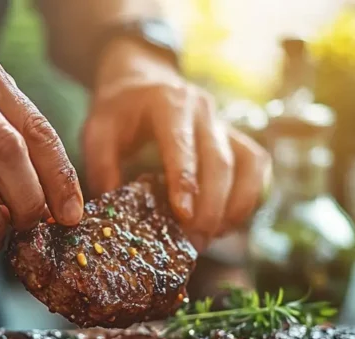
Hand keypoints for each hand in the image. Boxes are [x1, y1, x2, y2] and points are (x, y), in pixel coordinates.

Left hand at [82, 39, 270, 250]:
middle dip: (211, 206)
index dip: (185, 181)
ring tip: (211, 237)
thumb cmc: (120, 110)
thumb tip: (112, 212)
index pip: (182, 144)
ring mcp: (225, 124)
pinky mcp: (238, 139)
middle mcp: (204, 111)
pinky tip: (227, 224)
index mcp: (168, 103)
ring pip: (247, 165)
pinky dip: (249, 198)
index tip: (183, 216)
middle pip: (220, 161)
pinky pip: (257, 168)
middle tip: (195, 242)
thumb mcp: (97, 130)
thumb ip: (101, 166)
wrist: (144, 80)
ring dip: (234, 206)